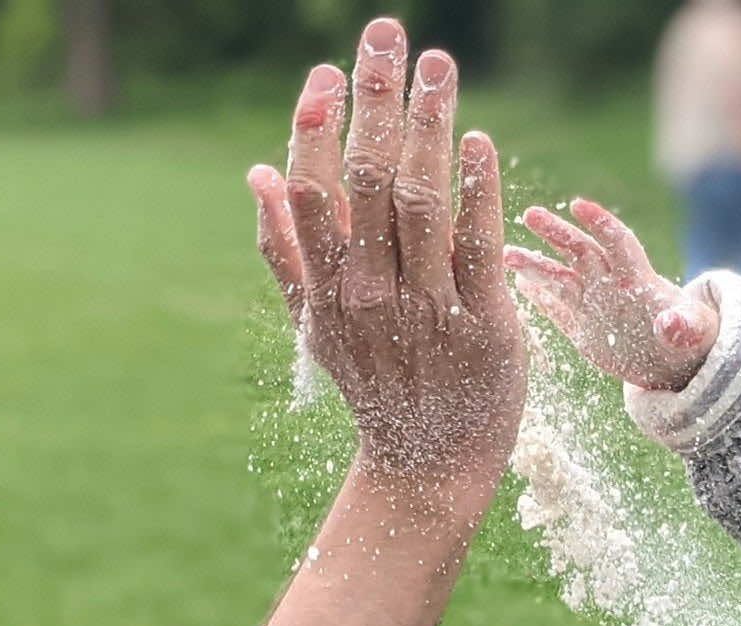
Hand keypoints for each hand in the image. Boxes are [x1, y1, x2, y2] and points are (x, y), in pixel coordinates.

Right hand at [247, 18, 524, 490]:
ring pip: (424, 202)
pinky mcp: (485, 326)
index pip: (311, 190)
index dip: (316, 126)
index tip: (327, 73)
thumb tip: (255, 173)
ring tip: (439, 66)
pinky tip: (479, 142)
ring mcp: (429, 310)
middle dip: (376, 100)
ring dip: (432, 127)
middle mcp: (372, 294)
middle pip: (368, 179)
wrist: (429, 466)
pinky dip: (479, 192)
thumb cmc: (375, 385)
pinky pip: (479, 249)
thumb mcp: (315, 326)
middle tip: (386, 32)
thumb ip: (284, 251)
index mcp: (328, 289)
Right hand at [504, 199, 718, 393]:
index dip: (601, 224)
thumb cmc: (690, 338)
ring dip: (535, 266)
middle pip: (580, 250)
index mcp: (637, 278)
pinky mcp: (583, 330)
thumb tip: (674, 324)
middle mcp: (609, 284)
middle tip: (529, 213)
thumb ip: (683, 326)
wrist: (674, 360)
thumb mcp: (693, 332)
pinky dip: (539, 298)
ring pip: (560, 279)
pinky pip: (557, 310)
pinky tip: (516, 282)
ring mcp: (593, 305)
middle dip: (556, 232)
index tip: (579, 206)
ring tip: (506, 254)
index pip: (617, 243)